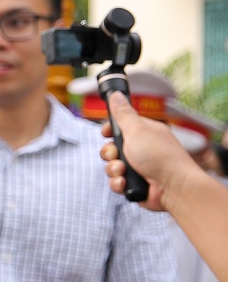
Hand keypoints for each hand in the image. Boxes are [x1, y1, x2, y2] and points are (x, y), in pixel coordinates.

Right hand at [101, 94, 200, 210]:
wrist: (173, 186)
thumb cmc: (159, 156)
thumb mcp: (137, 130)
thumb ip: (123, 113)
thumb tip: (117, 95)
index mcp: (144, 133)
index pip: (120, 127)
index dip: (110, 130)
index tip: (106, 133)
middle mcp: (141, 149)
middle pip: (111, 148)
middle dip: (109, 153)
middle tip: (117, 154)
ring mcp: (138, 167)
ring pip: (111, 166)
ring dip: (113, 170)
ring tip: (124, 171)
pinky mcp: (136, 184)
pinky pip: (116, 182)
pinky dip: (118, 183)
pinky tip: (126, 183)